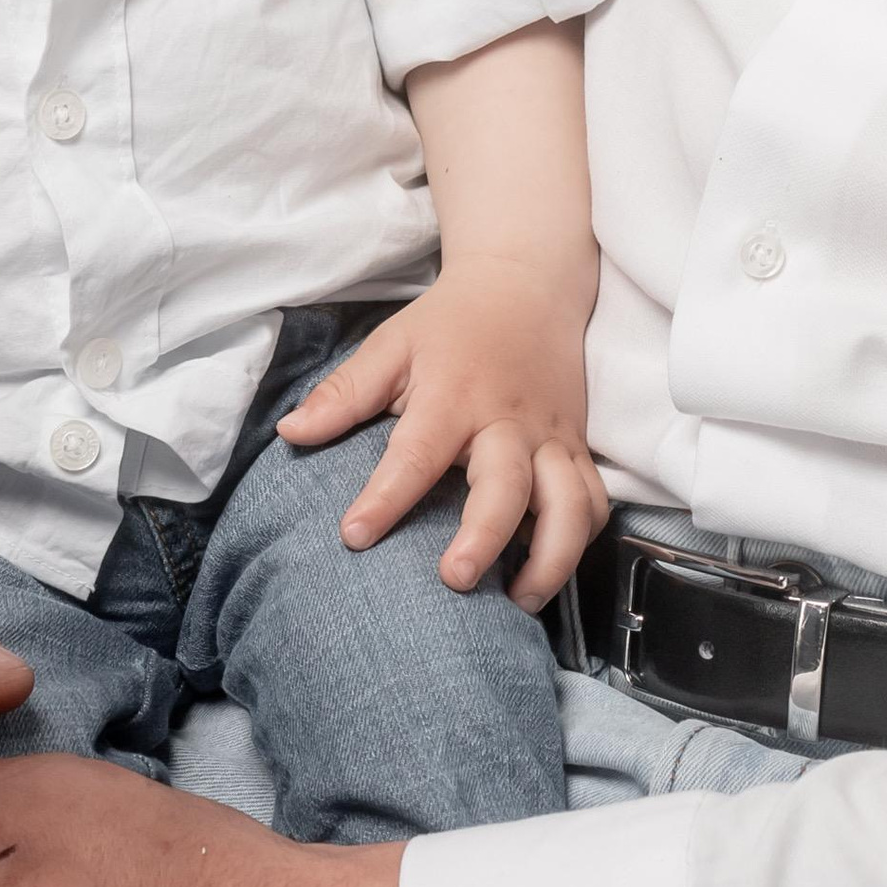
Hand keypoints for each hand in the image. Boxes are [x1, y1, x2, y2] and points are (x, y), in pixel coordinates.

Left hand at [277, 263, 606, 610]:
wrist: (527, 285)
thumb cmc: (450, 323)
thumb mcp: (391, 345)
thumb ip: (344, 394)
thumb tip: (291, 432)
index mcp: (453, 395)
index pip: (416, 454)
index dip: (385, 498)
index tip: (355, 536)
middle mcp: (508, 421)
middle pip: (506, 487)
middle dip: (484, 537)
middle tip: (454, 579)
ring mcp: (551, 437)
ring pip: (570, 503)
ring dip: (550, 557)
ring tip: (518, 601)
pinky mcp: (577, 448)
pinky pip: (595, 501)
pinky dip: (582, 539)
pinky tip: (550, 568)